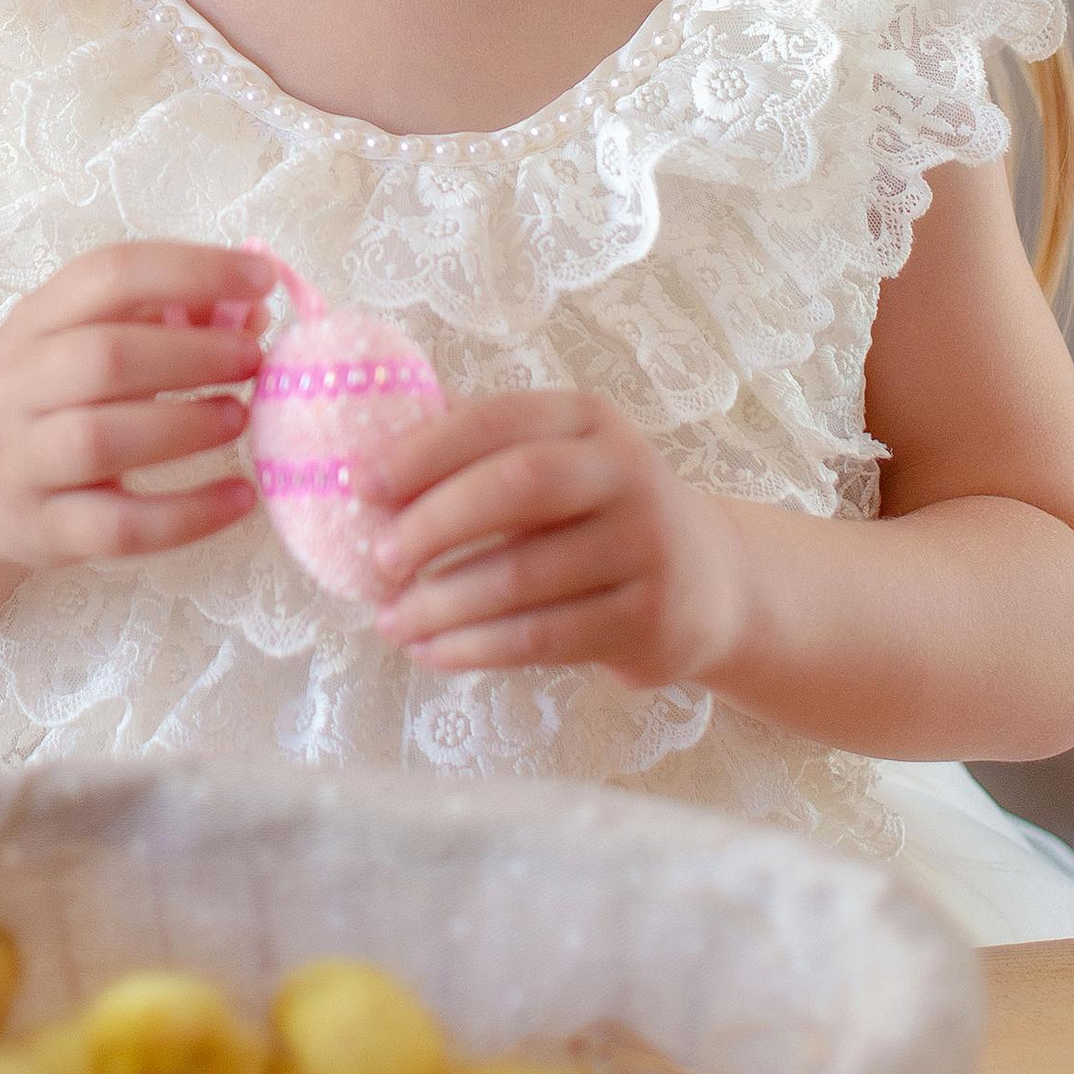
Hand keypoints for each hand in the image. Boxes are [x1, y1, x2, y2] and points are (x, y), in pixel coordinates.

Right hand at [0, 241, 275, 577]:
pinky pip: (118, 528)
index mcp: (35, 321)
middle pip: (103, 358)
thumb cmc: (51, 399)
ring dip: (185, 427)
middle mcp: (18, 386)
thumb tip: (253, 306)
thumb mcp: (87, 342)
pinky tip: (239, 497)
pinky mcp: (45, 532)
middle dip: (192, 353)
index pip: (109, 275)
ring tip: (239, 417)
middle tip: (253, 358)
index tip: (262, 278)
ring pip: (100, 441)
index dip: (192, 270)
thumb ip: (166, 319)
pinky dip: (187, 515)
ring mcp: (24, 462)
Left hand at [366, 387, 745, 681]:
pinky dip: (475, 648)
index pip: (496, 421)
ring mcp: (645, 547)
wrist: (712, 581)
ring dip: (441, 604)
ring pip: (523, 577)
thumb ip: (479, 452)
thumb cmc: (597, 514)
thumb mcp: (559, 461)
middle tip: (377, 560)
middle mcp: (626, 472)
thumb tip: (364, 452)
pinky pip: (542, 638)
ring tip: (389, 622)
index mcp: (588, 420)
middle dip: (433, 524)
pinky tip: (431, 653)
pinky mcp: (648, 620)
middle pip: (517, 486)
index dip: (423, 451)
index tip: (361, 485)